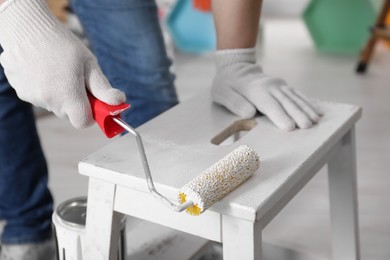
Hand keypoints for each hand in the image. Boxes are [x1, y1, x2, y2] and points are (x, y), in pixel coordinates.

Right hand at [0, 0, 124, 127]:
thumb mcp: (89, 64)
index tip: (93, 100)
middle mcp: (49, 101)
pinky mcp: (21, 92)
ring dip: (60, 94)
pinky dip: (44, 88)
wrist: (26, 27)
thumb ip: (103, 88)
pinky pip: (40, 97)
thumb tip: (119, 102)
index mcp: (68, 96)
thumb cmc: (61, 44)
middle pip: (69, 114)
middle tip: (75, 79)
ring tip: (57, 70)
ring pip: (55, 105)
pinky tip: (43, 70)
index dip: (91, 114)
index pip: (83, 122)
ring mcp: (33, 98)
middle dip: (76, 101)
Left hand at [212, 48, 320, 130]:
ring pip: (295, 98)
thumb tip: (249, 113)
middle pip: (286, 102)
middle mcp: (270, 86)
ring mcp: (278, 85)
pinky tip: (317, 111)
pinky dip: (307, 102)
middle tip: (308, 126)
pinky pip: (297, 94)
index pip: (269, 105)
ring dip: (306, 109)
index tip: (290, 127)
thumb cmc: (226, 84)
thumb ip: (235, 103)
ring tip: (316, 120)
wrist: (234, 67)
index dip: (280, 116)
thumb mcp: (223, 94)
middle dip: (298, 114)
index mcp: (254, 90)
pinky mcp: (283, 86)